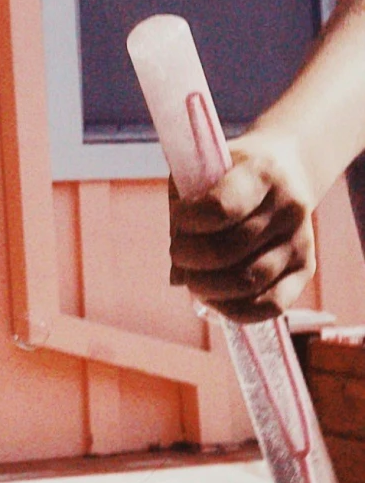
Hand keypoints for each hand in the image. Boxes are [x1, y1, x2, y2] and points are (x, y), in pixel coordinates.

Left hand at [169, 126, 316, 322]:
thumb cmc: (229, 175)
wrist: (285, 171)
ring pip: (248, 282)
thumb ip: (183, 219)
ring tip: (193, 277)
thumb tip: (177, 278)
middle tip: (179, 255)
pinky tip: (215, 299)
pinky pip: (272, 305)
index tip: (181, 221)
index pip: (218, 208)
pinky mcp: (306, 268)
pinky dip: (236, 310)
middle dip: (190, 260)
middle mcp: (288, 207)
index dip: (188, 223)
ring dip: (207, 288)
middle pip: (228, 251)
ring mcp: (301, 241)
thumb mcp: (201, 174)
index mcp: (261, 173)